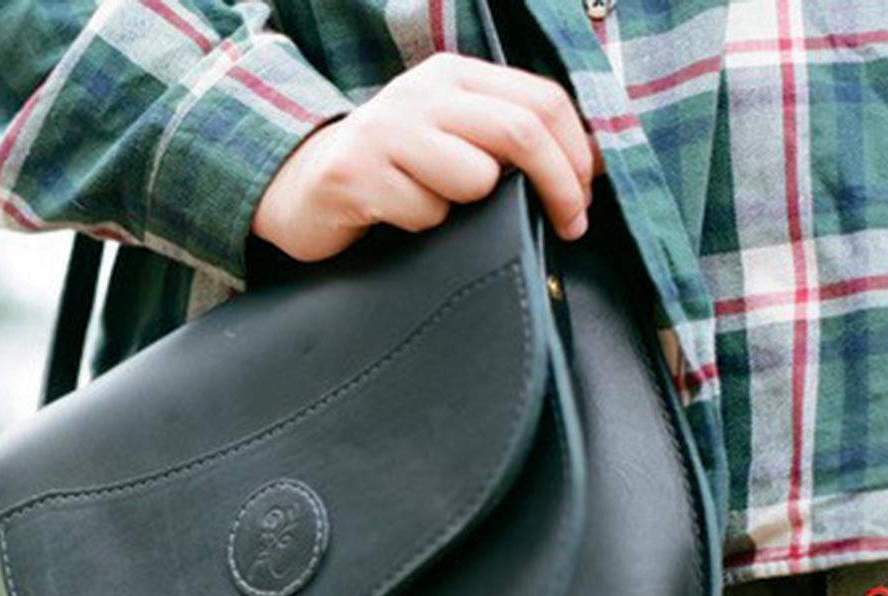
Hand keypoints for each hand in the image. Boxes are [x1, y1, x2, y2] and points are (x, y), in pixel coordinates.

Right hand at [249, 51, 605, 266]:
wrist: (300, 185)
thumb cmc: (388, 169)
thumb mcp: (449, 135)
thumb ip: (507, 137)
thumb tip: (587, 167)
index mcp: (453, 76)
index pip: (541, 101)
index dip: (577, 153)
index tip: (586, 197)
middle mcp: (422, 93)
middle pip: (520, 133)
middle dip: (559, 186)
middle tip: (571, 225)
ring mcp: (387, 131)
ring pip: (474, 180)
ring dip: (470, 210)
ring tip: (434, 205)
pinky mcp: (358, 174)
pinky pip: (426, 214)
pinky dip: (423, 227)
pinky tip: (396, 215)